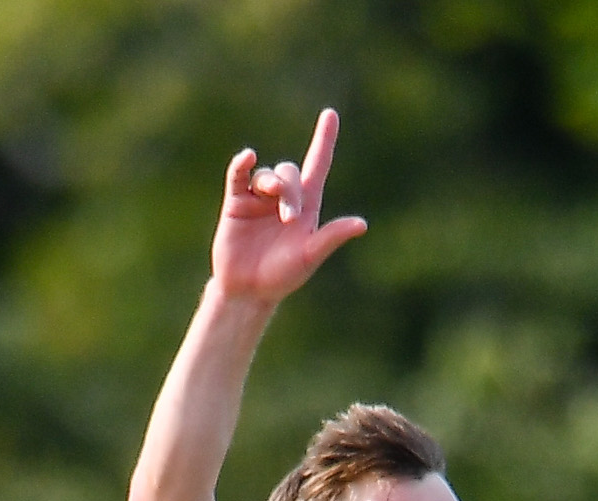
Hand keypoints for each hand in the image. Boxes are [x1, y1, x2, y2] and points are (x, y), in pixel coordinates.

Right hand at [213, 109, 368, 305]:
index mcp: (306, 206)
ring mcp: (258, 198)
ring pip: (267, 174)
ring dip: (272, 185)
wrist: (248, 290)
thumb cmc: (283, 276)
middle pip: (290, 172)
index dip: (324, 140)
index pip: (317, 164)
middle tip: (289, 219)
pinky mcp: (236, 202)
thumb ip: (331, 237)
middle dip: (290, 191)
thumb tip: (361, 225)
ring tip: (270, 201)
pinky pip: (239, 175)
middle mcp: (283, 197)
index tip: (330, 115)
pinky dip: (242, 164)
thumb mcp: (310, 256)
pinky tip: (248, 158)